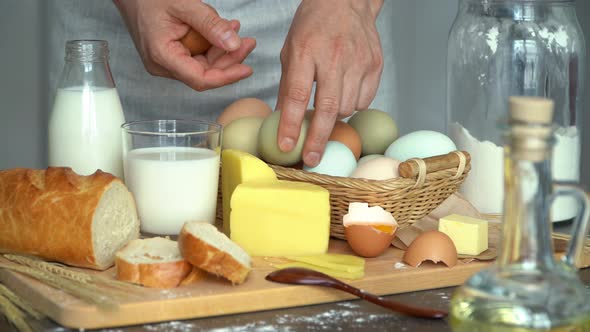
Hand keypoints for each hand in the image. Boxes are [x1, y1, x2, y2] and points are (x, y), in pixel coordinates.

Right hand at [113, 0, 256, 90]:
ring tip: (236, 30)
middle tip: (248, 43)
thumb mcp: (183, 5)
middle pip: (205, 73)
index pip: (200, 79)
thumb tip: (234, 44)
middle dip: (229, 59)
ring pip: (204, 64)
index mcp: (162, 57)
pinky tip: (223, 30)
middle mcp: (163, 65)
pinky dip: (212, 44)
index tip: (246, 69)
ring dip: (223, 50)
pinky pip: (197, 54)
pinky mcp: (172, 54)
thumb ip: (210, 25)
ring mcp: (167, 61)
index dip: (226, 77)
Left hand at [275, 0, 383, 166]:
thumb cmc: (314, 25)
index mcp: (306, 51)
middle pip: (327, 108)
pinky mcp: (375, 65)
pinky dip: (352, 104)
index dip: (290, 125)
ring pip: (347, 108)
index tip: (286, 146)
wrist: (346, 1)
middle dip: (318, 138)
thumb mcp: (290, 50)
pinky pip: (363, 100)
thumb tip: (282, 119)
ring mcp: (358, 62)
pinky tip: (344, 92)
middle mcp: (334, 57)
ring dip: (334, 117)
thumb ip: (288, 85)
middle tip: (311, 158)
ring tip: (327, 108)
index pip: (296, 95)